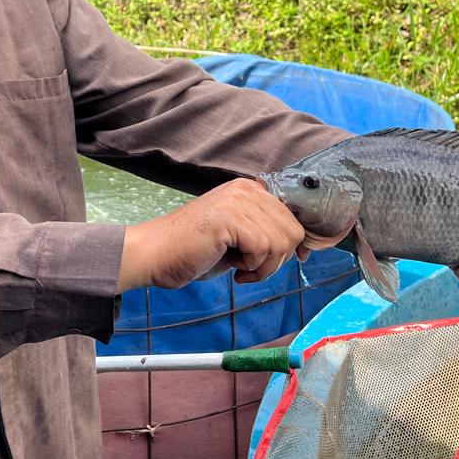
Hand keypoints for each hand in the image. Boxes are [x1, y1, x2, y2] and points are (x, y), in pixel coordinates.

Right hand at [116, 178, 305, 291]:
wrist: (155, 255)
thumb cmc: (195, 251)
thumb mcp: (238, 237)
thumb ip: (266, 233)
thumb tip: (303, 246)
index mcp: (250, 190)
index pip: (293, 215)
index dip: (297, 242)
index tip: (293, 259)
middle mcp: (246, 189)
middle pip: (293, 230)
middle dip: (278, 259)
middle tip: (253, 269)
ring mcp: (237, 200)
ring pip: (281, 242)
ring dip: (264, 266)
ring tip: (241, 269)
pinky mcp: (228, 217)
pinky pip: (263, 248)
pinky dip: (253, 268)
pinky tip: (233, 268)